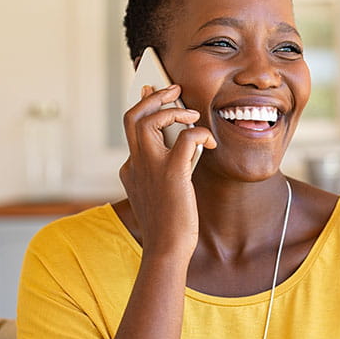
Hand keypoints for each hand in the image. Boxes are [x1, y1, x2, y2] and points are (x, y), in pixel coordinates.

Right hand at [119, 85, 216, 258]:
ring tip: (191, 114)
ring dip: (172, 110)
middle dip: (152, 96)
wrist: (167, 250)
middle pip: (132, 116)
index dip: (143, 107)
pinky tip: (209, 142)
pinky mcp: (172, 173)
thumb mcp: (158, 192)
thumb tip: (182, 144)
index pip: (131, 128)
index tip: (150, 92)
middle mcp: (135, 164)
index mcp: (130, 169)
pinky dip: (199, 133)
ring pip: (149, 120)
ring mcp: (150, 167)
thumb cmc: (168, 225)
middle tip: (172, 89)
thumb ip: (162, 169)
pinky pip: (185, 138)